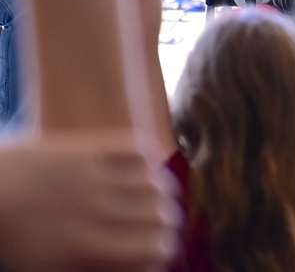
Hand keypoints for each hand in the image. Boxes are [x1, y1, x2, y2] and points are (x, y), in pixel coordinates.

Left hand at [0, 131, 179, 271]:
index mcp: (89, 248)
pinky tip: (144, 164)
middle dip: (166, 221)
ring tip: (154, 192)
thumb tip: (139, 266)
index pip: (156, 248)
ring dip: (161, 189)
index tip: (158, 248)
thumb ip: (96, 266)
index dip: (164, 249)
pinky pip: (137, 147)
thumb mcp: (50, 267)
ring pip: (156, 181)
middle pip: (162, 215)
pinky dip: (148, 155)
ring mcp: (95, 177)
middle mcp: (100, 212)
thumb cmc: (11, 238)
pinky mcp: (88, 149)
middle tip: (159, 221)